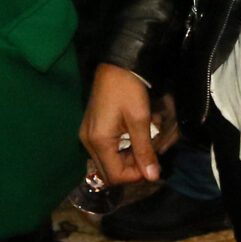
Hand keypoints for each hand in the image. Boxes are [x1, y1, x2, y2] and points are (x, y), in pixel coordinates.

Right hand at [81, 63, 175, 190]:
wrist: (116, 64)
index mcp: (99, 141)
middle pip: (109, 172)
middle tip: (149, 154)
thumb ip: (145, 150)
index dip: (135, 175)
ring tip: (144, 144)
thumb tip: (152, 176)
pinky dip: (121, 149)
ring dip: (127, 159)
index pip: (115, 176)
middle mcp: (88, 142)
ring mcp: (87, 135)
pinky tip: (134, 136)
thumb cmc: (129, 89)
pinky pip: (105, 150)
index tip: (153, 164)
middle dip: (131, 168)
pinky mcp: (91, 129)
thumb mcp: (140, 120)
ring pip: (108, 162)